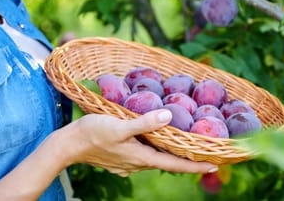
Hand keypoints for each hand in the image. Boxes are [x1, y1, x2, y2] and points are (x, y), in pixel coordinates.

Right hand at [57, 109, 217, 176]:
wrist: (68, 144)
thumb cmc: (94, 133)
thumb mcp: (120, 125)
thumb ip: (144, 123)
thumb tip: (168, 117)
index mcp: (142, 157)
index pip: (175, 165)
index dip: (196, 165)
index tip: (215, 166)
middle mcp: (138, 163)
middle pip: (167, 162)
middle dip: (186, 158)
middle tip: (204, 151)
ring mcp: (128, 163)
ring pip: (155, 158)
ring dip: (170, 153)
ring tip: (183, 143)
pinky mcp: (120, 158)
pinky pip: (143, 155)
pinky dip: (154, 149)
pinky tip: (154, 139)